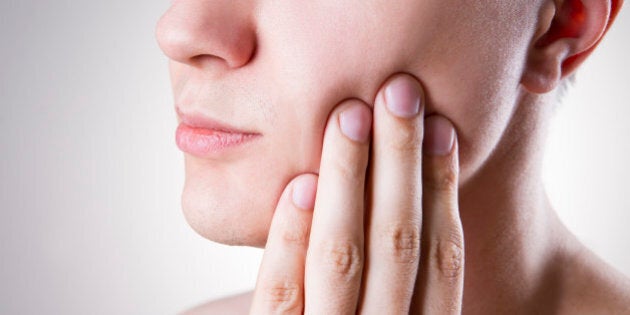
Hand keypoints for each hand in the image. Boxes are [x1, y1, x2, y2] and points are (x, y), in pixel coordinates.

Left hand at [249, 74, 463, 313]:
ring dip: (348, 179)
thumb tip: (408, 185)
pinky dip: (290, 239)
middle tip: (399, 91)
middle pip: (396, 243)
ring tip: (350, 115)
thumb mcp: (388, 313)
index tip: (441, 125)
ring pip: (341, 258)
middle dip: (400, 162)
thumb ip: (396, 278)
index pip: (441, 259)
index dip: (443, 189)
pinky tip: (300, 184)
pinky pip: (281, 296)